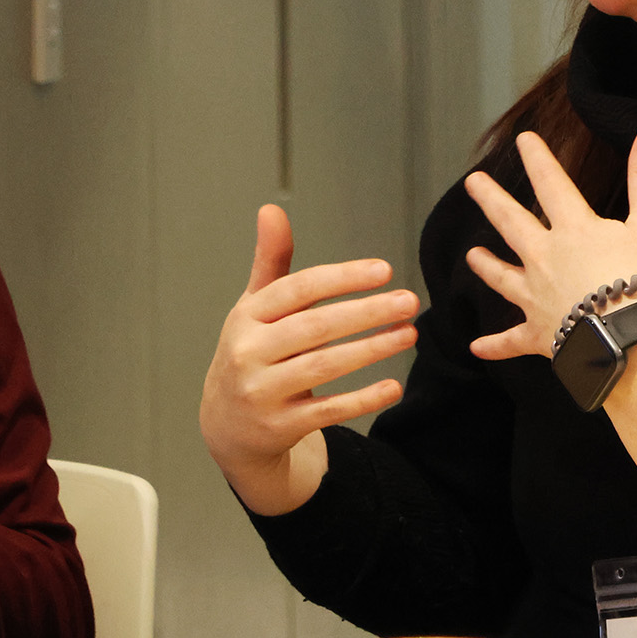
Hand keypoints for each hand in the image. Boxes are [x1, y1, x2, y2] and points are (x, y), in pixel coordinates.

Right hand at [199, 204, 417, 514]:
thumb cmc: (252, 353)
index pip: (297, 290)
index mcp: (247, 317)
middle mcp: (249, 353)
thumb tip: (271, 210)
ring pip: (323, 367)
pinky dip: (362, 399)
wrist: (227, 426)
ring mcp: (262, 393)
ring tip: (408, 334)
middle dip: (366, 312)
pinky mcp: (280, 427)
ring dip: (371, 350)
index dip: (341, 278)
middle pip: (314, 327)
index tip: (384, 269)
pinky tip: (394, 386)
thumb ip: (271, 262)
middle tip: (409, 301)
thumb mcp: (254, 308)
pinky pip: (327, 411)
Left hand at [463, 126, 636, 359]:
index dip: (538, 158)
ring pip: (502, 278)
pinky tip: (476, 347)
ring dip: (486, 266)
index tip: (523, 138)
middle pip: (511, 222)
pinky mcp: (539, 333)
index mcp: (573, 230)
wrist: (628, 338)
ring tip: (472, 255)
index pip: (551, 184)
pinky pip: (511, 340)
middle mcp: (545, 258)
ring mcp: (537, 296)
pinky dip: (494, 345)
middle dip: (491, 199)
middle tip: (472, 182)